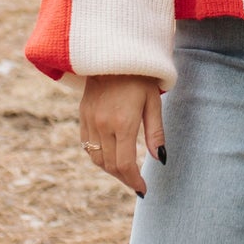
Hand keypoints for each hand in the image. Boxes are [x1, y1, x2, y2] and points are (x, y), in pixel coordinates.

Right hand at [79, 75, 165, 197]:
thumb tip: (160, 159)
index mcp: (123, 123)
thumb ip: (155, 132)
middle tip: (136, 184)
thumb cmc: (141, 77)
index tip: (143, 189)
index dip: (134, 181)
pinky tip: (110, 157)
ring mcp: (90, 120)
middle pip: (110, 165)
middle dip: (124, 178)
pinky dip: (98, 157)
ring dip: (110, 170)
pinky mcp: (82, 115)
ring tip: (125, 173)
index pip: (125, 164)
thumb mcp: (153, 102)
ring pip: (96, 158)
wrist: (113, 54)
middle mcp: (103, 124)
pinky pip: (86, 145)